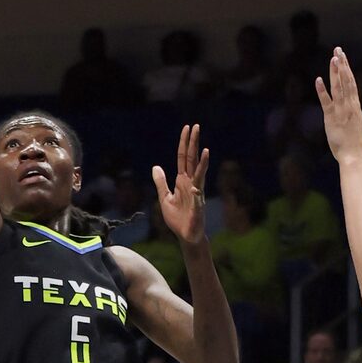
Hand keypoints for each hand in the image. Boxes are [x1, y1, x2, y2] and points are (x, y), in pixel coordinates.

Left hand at [151, 122, 211, 245]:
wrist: (186, 235)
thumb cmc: (177, 218)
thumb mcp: (164, 198)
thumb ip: (161, 182)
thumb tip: (156, 167)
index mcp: (182, 181)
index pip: (183, 158)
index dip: (184, 143)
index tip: (187, 128)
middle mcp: (191, 184)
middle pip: (192, 160)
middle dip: (194, 144)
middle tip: (196, 127)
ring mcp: (196, 195)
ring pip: (199, 176)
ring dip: (202, 164)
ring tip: (205, 150)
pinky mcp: (197, 208)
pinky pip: (197, 200)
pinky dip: (196, 194)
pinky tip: (195, 188)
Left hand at [313, 47, 361, 165]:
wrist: (354, 155)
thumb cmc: (353, 143)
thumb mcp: (353, 123)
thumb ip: (350, 112)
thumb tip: (348, 105)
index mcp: (355, 106)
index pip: (351, 82)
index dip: (347, 68)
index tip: (343, 56)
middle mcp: (349, 105)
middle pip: (346, 80)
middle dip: (342, 64)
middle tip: (339, 49)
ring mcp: (341, 111)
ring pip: (339, 87)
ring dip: (336, 72)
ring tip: (333, 58)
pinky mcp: (331, 118)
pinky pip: (327, 102)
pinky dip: (322, 91)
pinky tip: (319, 79)